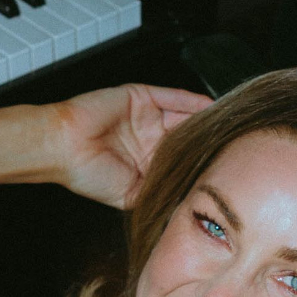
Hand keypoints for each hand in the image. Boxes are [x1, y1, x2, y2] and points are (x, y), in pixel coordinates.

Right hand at [50, 82, 212, 208]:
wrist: (64, 147)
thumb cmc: (88, 174)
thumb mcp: (130, 195)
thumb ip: (156, 193)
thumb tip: (186, 199)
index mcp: (145, 164)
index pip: (180, 160)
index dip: (199, 162)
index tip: (223, 169)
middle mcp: (148, 139)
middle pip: (185, 136)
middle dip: (206, 140)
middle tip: (233, 144)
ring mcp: (146, 118)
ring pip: (182, 116)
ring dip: (203, 120)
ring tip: (227, 125)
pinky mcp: (142, 97)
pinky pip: (173, 98)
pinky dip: (192, 102)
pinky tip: (212, 107)